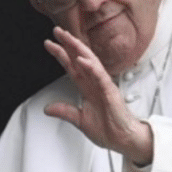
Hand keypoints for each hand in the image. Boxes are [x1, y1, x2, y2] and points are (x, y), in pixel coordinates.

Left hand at [43, 27, 153, 165]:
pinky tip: (82, 59)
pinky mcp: (110, 92)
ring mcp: (103, 86)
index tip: (49, 44)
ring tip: (69, 38)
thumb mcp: (80, 121)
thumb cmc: (109, 129)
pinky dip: (91, 67)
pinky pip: (100, 77)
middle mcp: (95, 84)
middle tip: (57, 31)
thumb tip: (48, 108)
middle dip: (69, 45)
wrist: (123, 140)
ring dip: (79, 50)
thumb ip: (65, 111)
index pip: (72, 67)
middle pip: (80, 59)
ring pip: (91, 63)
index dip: (61, 55)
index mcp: (88, 89)